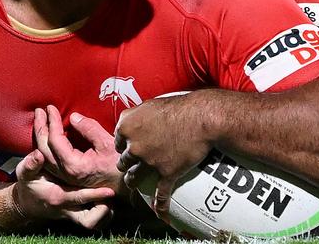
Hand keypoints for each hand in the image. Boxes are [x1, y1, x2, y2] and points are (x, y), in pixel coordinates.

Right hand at [14, 149, 114, 228]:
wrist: (29, 203)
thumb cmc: (30, 184)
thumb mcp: (25, 173)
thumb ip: (31, 164)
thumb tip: (38, 154)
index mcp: (58, 197)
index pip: (77, 198)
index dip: (94, 195)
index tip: (109, 191)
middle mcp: (68, 210)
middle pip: (90, 219)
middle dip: (105, 211)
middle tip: (116, 198)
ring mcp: (74, 215)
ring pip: (94, 224)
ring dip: (105, 215)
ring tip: (113, 202)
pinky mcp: (78, 216)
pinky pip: (95, 223)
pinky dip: (103, 217)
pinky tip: (109, 205)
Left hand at [34, 106, 124, 193]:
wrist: (125, 184)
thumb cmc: (119, 164)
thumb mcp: (107, 142)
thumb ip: (89, 128)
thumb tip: (73, 117)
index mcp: (74, 165)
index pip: (55, 140)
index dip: (52, 122)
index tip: (50, 107)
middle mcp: (65, 173)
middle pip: (44, 148)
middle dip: (40, 127)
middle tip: (39, 111)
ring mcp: (65, 177)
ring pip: (44, 156)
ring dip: (40, 137)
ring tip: (40, 120)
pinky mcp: (67, 177)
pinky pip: (50, 161)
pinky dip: (45, 147)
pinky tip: (47, 136)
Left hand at [114, 93, 211, 215]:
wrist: (201, 117)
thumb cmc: (176, 107)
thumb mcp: (149, 105)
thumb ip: (136, 115)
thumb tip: (131, 120)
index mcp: (126, 126)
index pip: (117, 141)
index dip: (124, 144)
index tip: (129, 147)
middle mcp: (134, 145)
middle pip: (123, 160)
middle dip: (127, 163)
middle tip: (134, 163)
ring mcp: (149, 161)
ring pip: (133, 178)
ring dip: (134, 182)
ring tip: (135, 184)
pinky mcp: (166, 173)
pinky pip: (160, 194)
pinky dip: (159, 205)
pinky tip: (159, 212)